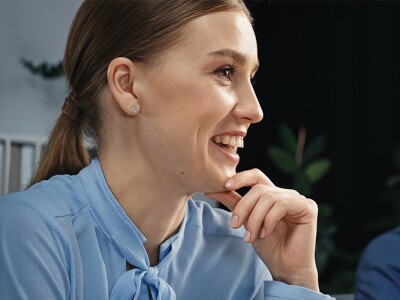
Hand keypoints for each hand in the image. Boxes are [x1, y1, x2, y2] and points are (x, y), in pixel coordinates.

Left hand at [206, 169, 319, 291]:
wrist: (285, 268)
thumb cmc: (268, 247)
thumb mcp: (246, 222)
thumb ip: (234, 203)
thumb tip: (212, 189)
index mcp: (272, 195)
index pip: (256, 176)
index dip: (240, 178)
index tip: (225, 186)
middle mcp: (286, 194)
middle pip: (258, 189)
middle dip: (243, 207)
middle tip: (234, 225)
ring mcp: (298, 199)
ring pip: (268, 197)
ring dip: (255, 218)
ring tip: (250, 236)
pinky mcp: (308, 207)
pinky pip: (282, 205)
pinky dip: (269, 220)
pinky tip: (265, 233)